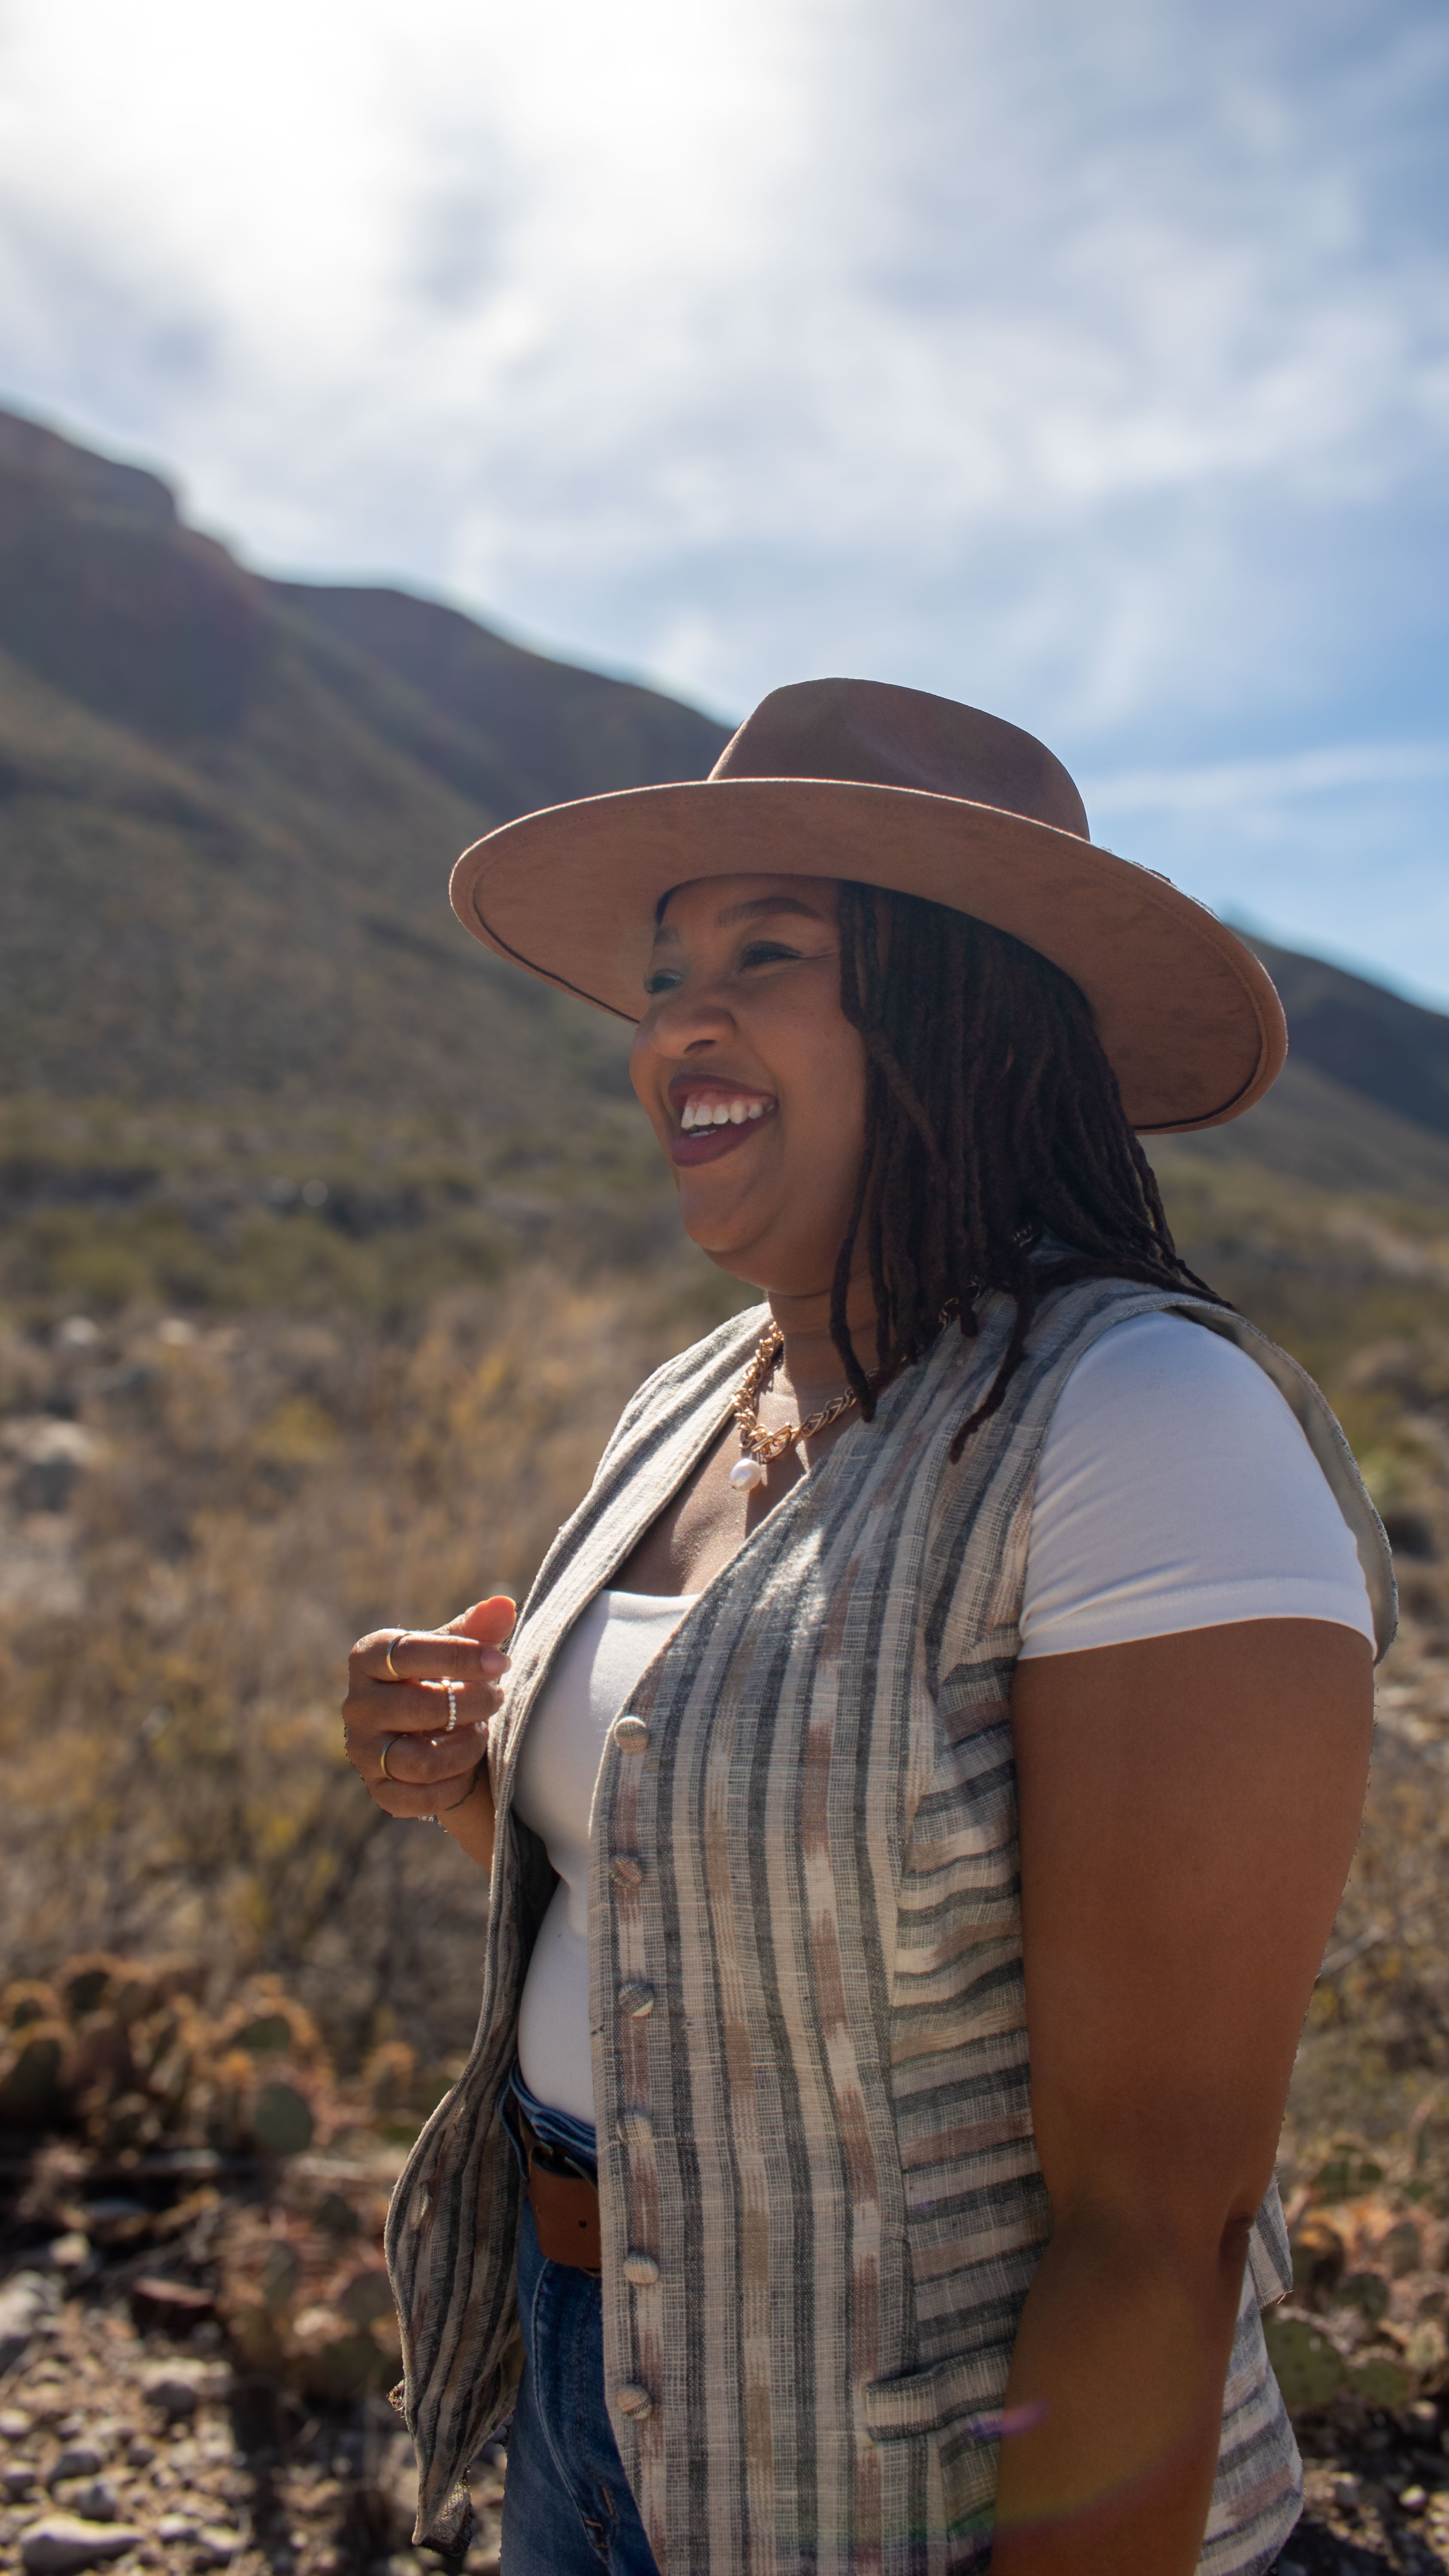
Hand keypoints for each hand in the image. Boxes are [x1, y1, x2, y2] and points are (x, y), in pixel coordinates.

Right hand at [343, 1596, 515, 1832]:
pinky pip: (420, 1799)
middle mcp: (357, 1705)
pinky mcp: (379, 1790)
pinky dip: (454, 1785)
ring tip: (482, 1731)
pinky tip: (468, 1767)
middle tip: (497, 1698)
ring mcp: (364, 1751)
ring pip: (421, 1761)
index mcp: (369, 1658)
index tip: (500, 1662)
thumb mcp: (458, 1650)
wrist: (432, 1733)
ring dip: (466, 1747)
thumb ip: (478, 1629)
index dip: (458, 1657)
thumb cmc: (444, 1678)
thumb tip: (504, 1605)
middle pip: (419, 1707)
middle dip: (472, 1704)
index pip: (406, 1653)